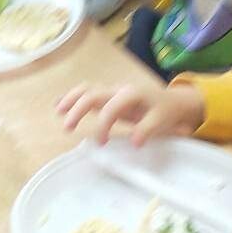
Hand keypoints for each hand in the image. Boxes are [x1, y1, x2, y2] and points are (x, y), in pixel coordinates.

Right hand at [56, 80, 204, 147]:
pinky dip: (73, 97)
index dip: (103, 124)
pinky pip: (88, 93)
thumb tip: (134, 142)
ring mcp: (112, 92)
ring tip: (58, 111)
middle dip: (78, 108)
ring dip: (71, 99)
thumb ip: (148, 130)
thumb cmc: (166, 112)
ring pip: (87, 89)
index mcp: (131, 94)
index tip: (102, 143)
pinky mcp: (108, 97)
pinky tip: (59, 104)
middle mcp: (118, 89)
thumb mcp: (162, 121)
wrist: (173, 101)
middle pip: (92, 93)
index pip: (111, 107)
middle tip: (67, 127)